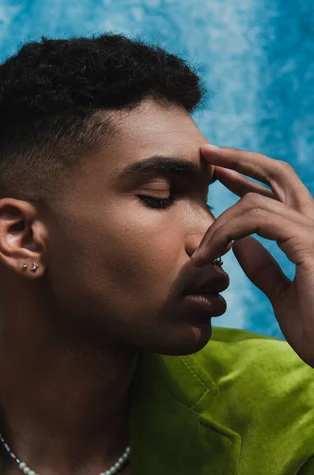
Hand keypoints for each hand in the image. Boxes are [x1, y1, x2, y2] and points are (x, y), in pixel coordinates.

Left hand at [191, 144, 313, 367]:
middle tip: (205, 151)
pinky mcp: (310, 244)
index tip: (218, 174)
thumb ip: (265, 268)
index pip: (279, 190)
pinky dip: (228, 233)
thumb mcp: (283, 295)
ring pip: (256, 201)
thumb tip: (241, 245)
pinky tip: (213, 253)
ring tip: (199, 252)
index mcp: (310, 235)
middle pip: (278, 173)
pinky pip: (258, 220)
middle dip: (238, 158)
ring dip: (218, 224)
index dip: (248, 176)